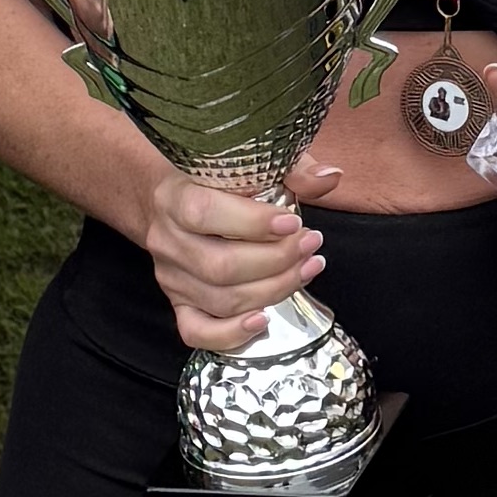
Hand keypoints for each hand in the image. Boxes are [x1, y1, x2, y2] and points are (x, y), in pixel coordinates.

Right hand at [141, 151, 333, 356]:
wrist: (174, 201)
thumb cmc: (219, 182)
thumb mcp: (253, 163)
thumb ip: (293, 168)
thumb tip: (330, 177)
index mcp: (175, 196)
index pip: (204, 212)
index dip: (252, 223)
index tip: (293, 223)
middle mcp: (167, 238)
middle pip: (220, 265)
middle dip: (277, 261)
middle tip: (311, 245)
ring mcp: (171, 275)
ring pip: (221, 299)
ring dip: (273, 289)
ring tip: (306, 269)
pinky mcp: (178, 303)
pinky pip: (197, 331)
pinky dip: (232, 333)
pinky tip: (264, 319)